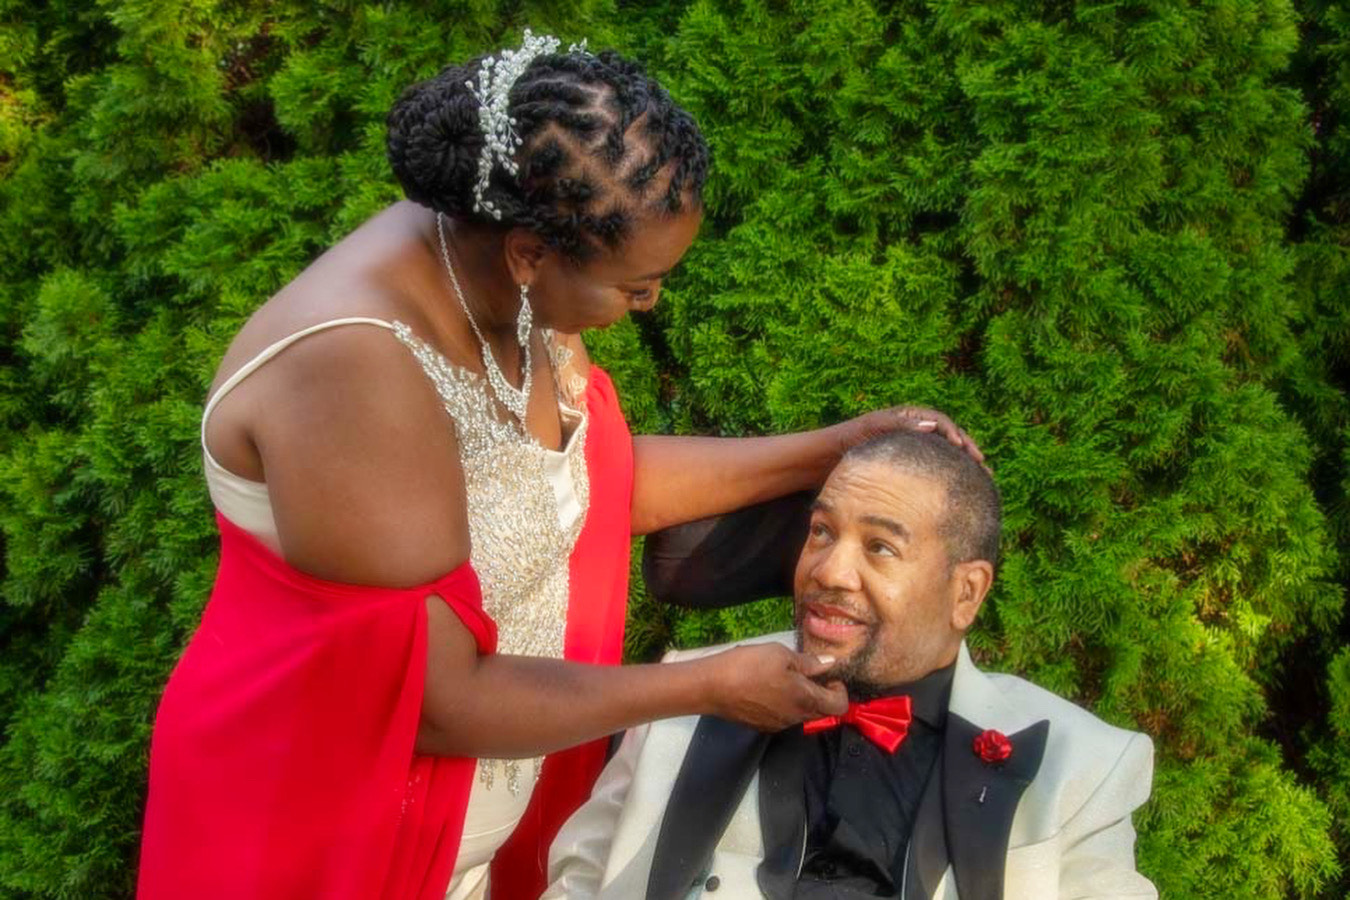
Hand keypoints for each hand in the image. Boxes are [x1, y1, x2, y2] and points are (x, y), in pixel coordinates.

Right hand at [700, 643, 848, 730]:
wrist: (711, 686)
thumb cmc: (748, 665)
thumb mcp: (781, 654)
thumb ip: (809, 663)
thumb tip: (830, 665)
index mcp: (805, 700)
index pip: (839, 706)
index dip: (840, 690)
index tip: (828, 675)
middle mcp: (795, 718)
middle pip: (822, 713)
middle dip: (822, 695)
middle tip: (809, 674)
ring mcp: (777, 725)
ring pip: (801, 715)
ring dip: (802, 699)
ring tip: (785, 678)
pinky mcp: (761, 726)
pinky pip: (783, 717)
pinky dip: (784, 705)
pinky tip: (767, 688)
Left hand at [835, 406, 985, 467]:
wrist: (827, 455)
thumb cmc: (849, 438)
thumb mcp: (872, 427)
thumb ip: (899, 424)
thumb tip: (934, 425)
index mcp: (909, 417)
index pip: (941, 422)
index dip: (955, 434)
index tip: (965, 450)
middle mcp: (914, 430)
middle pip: (948, 438)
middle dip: (968, 451)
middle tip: (984, 467)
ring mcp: (912, 447)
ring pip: (944, 455)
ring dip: (963, 466)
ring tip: (981, 481)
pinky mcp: (907, 463)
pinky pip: (932, 468)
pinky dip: (947, 476)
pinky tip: (956, 492)